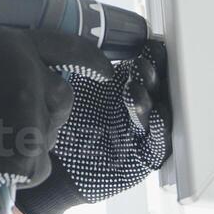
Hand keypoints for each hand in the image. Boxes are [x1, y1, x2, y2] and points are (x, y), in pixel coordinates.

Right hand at [0, 29, 114, 201]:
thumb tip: (14, 71)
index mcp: (12, 47)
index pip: (68, 49)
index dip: (91, 61)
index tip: (106, 70)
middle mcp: (28, 77)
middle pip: (61, 98)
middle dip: (46, 112)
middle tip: (15, 123)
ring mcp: (29, 117)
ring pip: (48, 136)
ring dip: (27, 144)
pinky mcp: (24, 153)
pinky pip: (36, 167)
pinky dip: (18, 171)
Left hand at [13, 42, 171, 213]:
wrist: (53, 170)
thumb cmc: (63, 128)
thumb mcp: (74, 93)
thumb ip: (86, 70)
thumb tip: (88, 43)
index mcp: (123, 92)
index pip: (145, 72)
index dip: (150, 59)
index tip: (147, 46)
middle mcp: (135, 112)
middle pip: (156, 91)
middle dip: (153, 77)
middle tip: (142, 65)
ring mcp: (140, 136)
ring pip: (159, 116)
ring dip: (152, 101)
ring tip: (137, 89)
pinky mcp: (142, 160)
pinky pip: (159, 147)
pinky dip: (159, 133)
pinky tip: (153, 118)